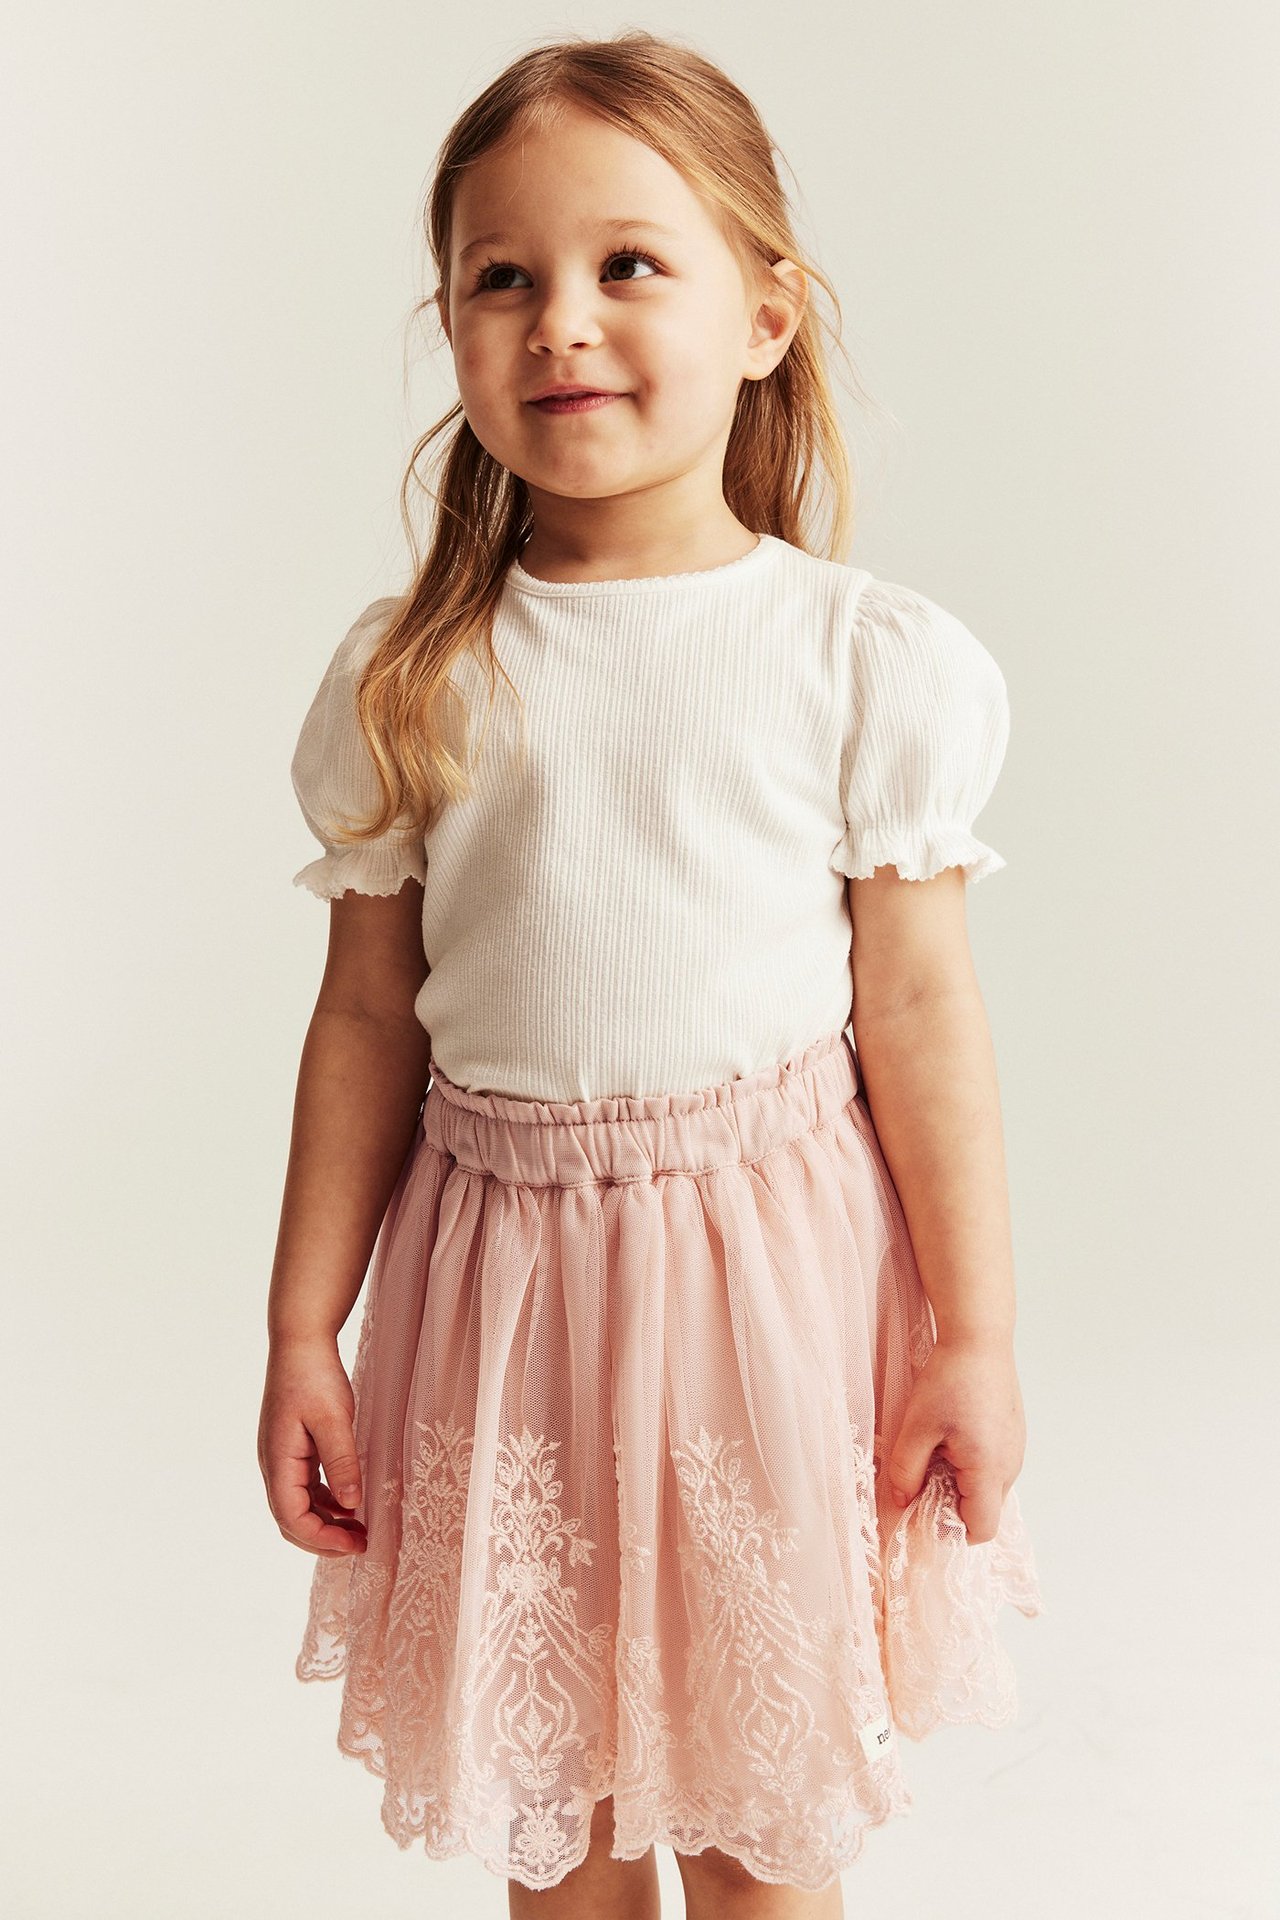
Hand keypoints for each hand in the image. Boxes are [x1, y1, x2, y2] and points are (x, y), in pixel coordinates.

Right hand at [258, 1335, 367, 1556]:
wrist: (300, 1342)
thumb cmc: (313, 1376)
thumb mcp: (333, 1419)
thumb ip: (341, 1462)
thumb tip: (351, 1505)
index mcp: (278, 1461)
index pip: (292, 1517)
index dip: (321, 1538)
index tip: (354, 1545)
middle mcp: (274, 1465)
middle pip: (291, 1520)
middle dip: (323, 1539)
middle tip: (360, 1545)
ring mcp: (282, 1458)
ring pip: (298, 1506)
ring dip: (326, 1522)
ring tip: (360, 1530)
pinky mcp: (293, 1450)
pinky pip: (305, 1488)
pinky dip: (326, 1502)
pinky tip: (350, 1504)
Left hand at [883, 1332, 1026, 1545]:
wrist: (979, 1337)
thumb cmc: (949, 1379)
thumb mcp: (916, 1427)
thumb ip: (905, 1471)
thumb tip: (901, 1502)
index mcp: (989, 1470)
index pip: (981, 1529)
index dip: (952, 1531)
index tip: (924, 1513)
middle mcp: (1011, 1465)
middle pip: (986, 1511)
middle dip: (954, 1506)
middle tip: (924, 1480)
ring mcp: (1016, 1449)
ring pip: (990, 1488)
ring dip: (963, 1483)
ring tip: (937, 1452)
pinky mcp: (1014, 1434)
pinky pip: (995, 1466)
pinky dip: (974, 1465)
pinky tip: (953, 1436)